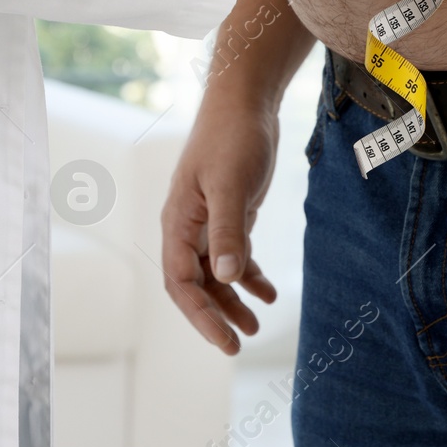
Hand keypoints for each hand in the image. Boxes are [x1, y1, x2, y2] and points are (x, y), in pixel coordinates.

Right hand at [160, 93, 280, 353]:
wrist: (245, 102)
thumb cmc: (232, 137)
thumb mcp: (231, 185)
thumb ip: (229, 230)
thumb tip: (226, 277)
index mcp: (178, 222)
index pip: (181, 282)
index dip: (200, 315)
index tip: (225, 341)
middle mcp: (188, 227)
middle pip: (195, 285)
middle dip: (215, 316)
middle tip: (239, 344)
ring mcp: (208, 221)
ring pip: (215, 274)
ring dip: (233, 300)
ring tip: (256, 327)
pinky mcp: (230, 213)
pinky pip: (234, 255)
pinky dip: (248, 276)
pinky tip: (269, 292)